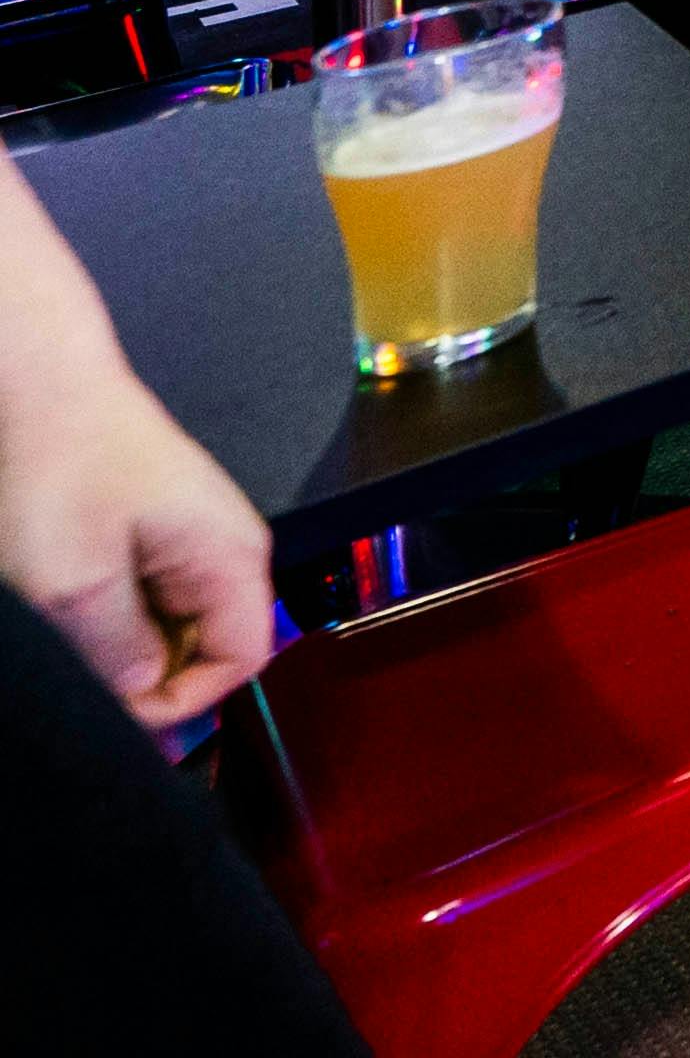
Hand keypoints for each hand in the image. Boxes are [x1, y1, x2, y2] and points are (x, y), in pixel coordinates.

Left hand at [0, 360, 275, 729]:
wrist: (40, 389)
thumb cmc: (64, 463)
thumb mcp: (75, 583)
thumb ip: (116, 651)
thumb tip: (140, 692)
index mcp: (232, 558)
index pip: (241, 662)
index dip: (182, 699)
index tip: (117, 710)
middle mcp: (225, 549)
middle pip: (206, 648)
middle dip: (144, 670)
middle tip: (79, 668)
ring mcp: (191, 538)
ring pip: (169, 626)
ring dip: (118, 640)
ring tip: (65, 619)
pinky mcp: (157, 531)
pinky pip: (144, 598)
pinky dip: (106, 612)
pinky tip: (67, 595)